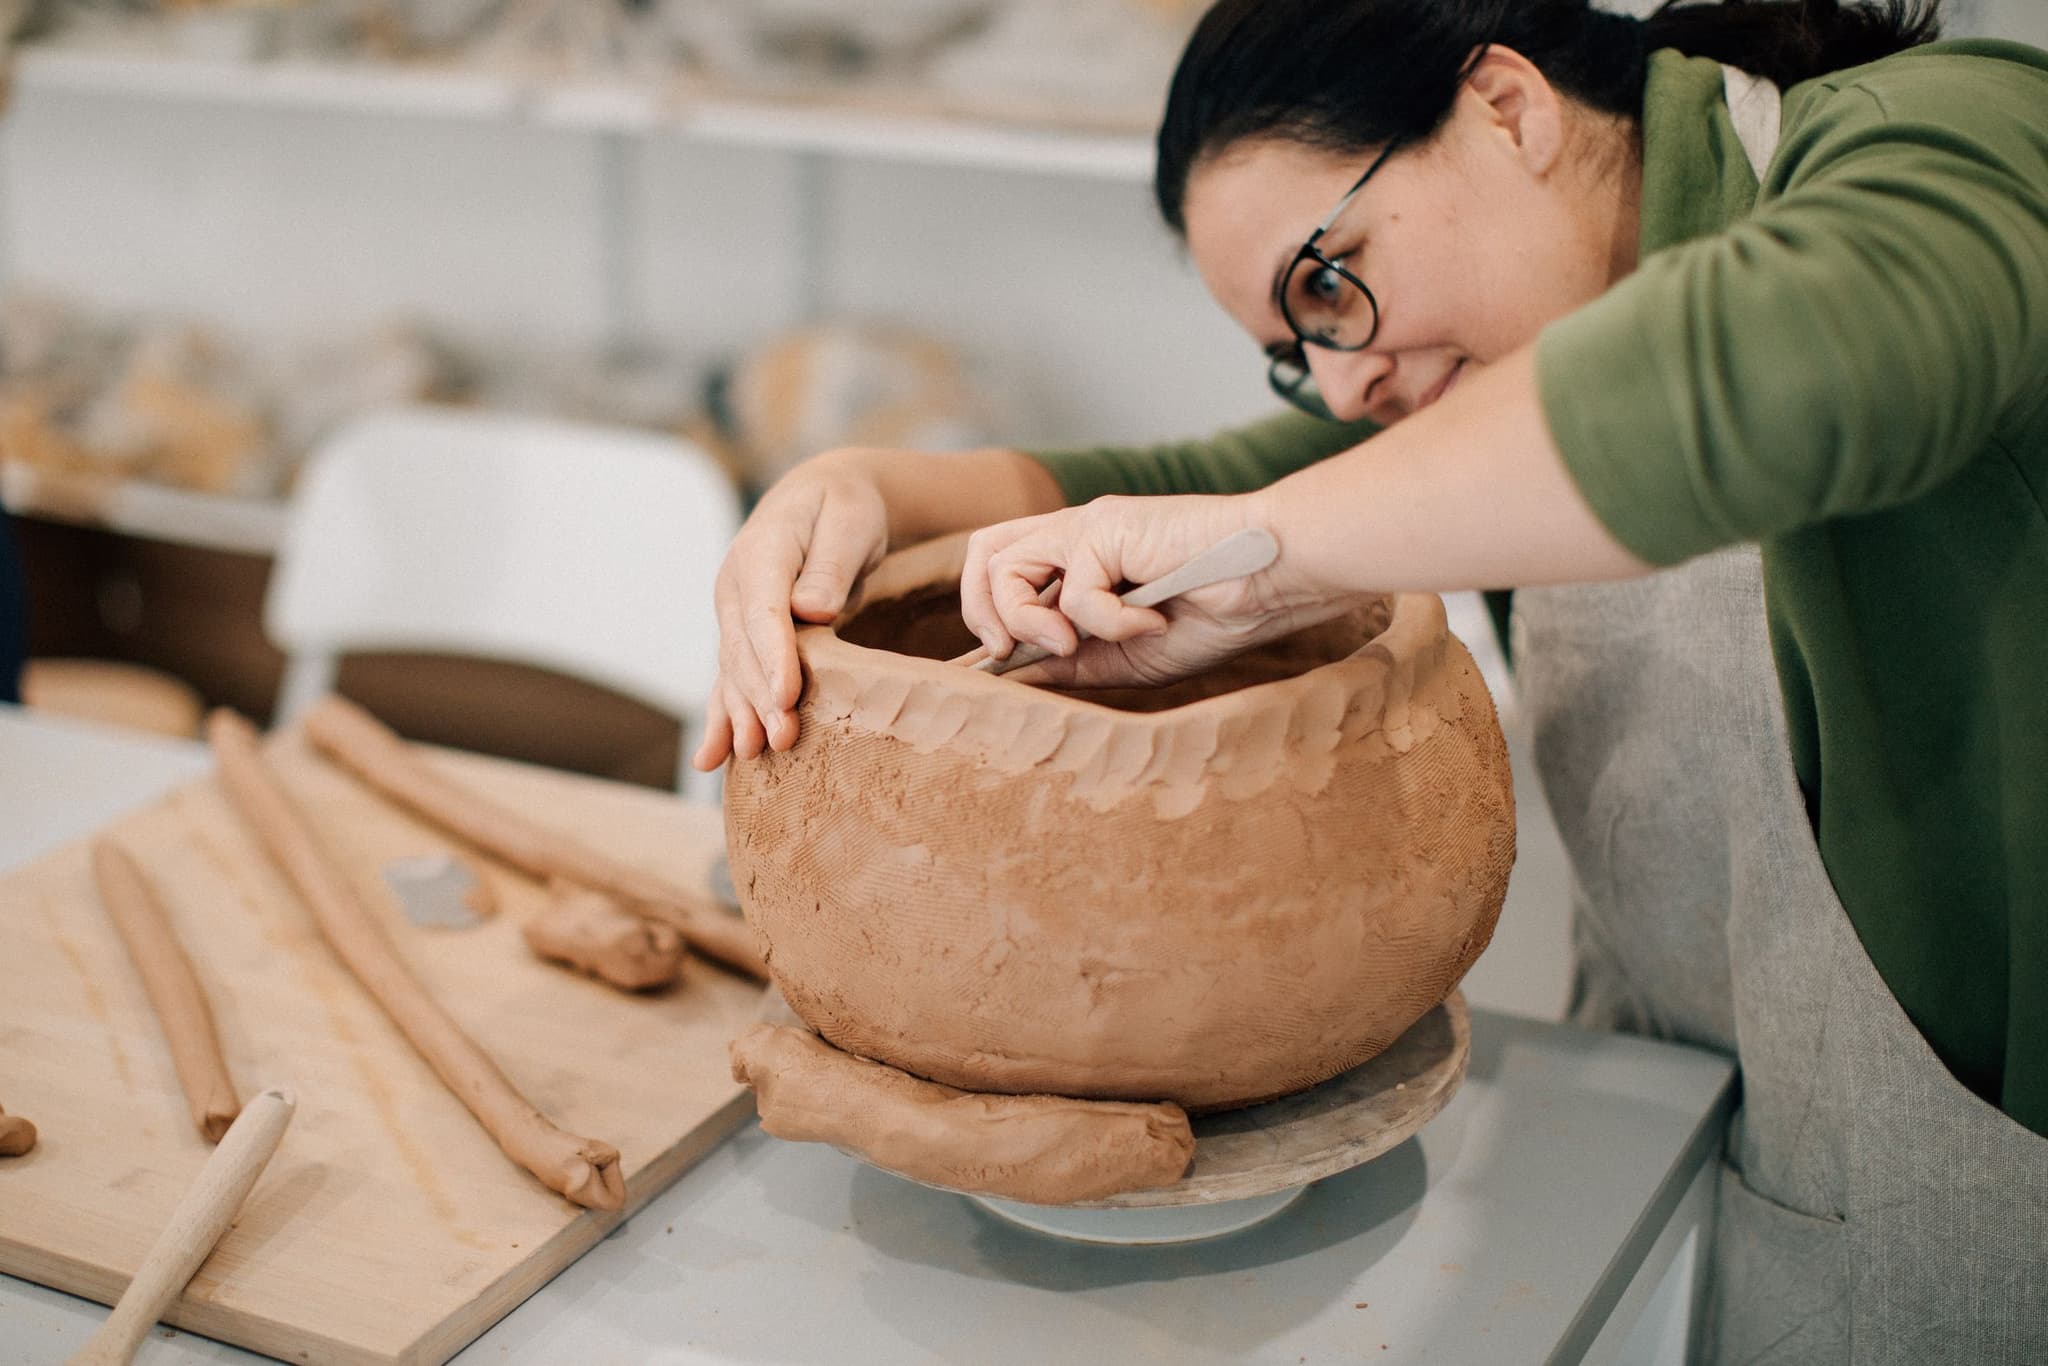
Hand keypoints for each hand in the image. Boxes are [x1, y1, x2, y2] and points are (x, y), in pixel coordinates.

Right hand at [693, 453, 889, 769]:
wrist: (823, 501)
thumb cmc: (845, 510)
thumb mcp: (849, 523)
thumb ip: (831, 564)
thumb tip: (811, 610)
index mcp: (762, 550)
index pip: (764, 609)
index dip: (774, 655)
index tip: (787, 695)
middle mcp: (736, 585)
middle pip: (745, 649)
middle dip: (761, 697)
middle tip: (784, 739)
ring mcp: (733, 613)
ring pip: (734, 670)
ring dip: (742, 714)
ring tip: (754, 755)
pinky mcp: (741, 635)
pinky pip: (729, 679)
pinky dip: (721, 718)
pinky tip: (711, 759)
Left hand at [960, 492, 1336, 688]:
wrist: (1276, 580)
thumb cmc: (1219, 612)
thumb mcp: (1130, 656)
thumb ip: (1073, 662)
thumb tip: (1014, 674)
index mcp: (1081, 560)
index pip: (1004, 568)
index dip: (986, 613)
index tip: (997, 664)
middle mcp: (1078, 535)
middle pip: (984, 552)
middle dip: (981, 609)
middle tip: (1009, 651)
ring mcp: (1091, 526)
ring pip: (1005, 564)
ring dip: (1030, 619)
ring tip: (1074, 643)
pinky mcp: (1108, 526)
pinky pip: (1075, 589)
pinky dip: (1108, 623)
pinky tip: (1151, 623)